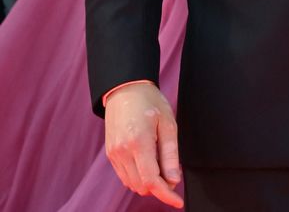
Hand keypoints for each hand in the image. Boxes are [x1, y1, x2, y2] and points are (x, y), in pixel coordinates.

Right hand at [105, 82, 182, 207]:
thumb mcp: (168, 123)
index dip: (166, 195)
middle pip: (142, 186)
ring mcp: (114, 154)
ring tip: (159, 161)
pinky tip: (147, 161)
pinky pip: (125, 176)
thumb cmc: (150, 101)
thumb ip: (170, 153)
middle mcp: (122, 151)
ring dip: (148, 182)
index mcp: (139, 142)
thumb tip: (174, 180)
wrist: (125, 88)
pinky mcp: (111, 154)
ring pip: (132, 184)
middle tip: (171, 169)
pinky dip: (138, 176)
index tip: (178, 202)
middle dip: (159, 186)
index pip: (152, 180)